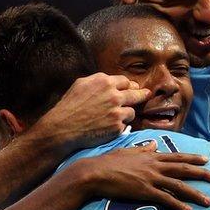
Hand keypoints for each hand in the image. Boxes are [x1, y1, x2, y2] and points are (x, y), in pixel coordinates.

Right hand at [32, 73, 149, 151]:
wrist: (62, 128)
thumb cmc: (69, 106)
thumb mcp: (81, 84)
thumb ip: (99, 81)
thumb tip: (112, 81)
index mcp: (104, 82)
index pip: (125, 81)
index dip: (128, 86)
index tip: (132, 88)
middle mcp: (113, 95)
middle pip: (136, 93)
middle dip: (142, 94)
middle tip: (147, 95)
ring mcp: (117, 111)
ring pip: (132, 111)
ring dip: (126, 114)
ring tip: (115, 118)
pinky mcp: (117, 126)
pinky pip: (125, 125)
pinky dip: (119, 126)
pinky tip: (108, 127)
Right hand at [74, 141, 209, 209]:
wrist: (95, 172)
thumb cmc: (108, 161)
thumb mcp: (127, 151)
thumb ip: (142, 149)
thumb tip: (152, 145)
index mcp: (151, 156)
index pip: (177, 157)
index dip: (193, 158)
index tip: (206, 160)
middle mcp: (155, 165)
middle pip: (184, 169)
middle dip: (203, 174)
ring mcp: (151, 178)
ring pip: (179, 186)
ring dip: (196, 194)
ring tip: (209, 201)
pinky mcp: (144, 191)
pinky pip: (166, 199)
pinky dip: (178, 205)